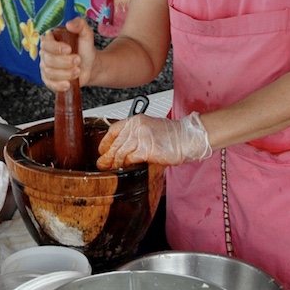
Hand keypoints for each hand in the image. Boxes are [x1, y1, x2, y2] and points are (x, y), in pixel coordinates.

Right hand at [39, 17, 96, 91]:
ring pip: (50, 72)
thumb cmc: (84, 49)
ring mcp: (46, 67)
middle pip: (49, 60)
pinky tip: (68, 84)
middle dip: (65, 62)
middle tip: (78, 60)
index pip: (46, 43)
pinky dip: (59, 85)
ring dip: (66, 73)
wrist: (89, 65)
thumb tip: (69, 24)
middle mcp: (45, 53)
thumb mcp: (86, 34)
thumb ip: (80, 24)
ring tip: (77, 70)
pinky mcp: (49, 80)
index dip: (56, 47)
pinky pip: (50, 84)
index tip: (69, 49)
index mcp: (50, 40)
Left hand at [96, 112, 211, 169]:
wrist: (187, 138)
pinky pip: (130, 159)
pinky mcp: (147, 149)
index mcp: (136, 120)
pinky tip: (125, 168)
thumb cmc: (171, 135)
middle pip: (115, 143)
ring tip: (113, 169)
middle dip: (107, 156)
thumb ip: (134, 135)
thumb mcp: (149, 129)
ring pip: (120, 152)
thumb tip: (120, 148)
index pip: (113, 130)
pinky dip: (126, 165)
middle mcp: (137, 127)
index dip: (105, 143)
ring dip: (115, 163)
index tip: (102, 151)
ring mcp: (141, 137)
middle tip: (102, 164)